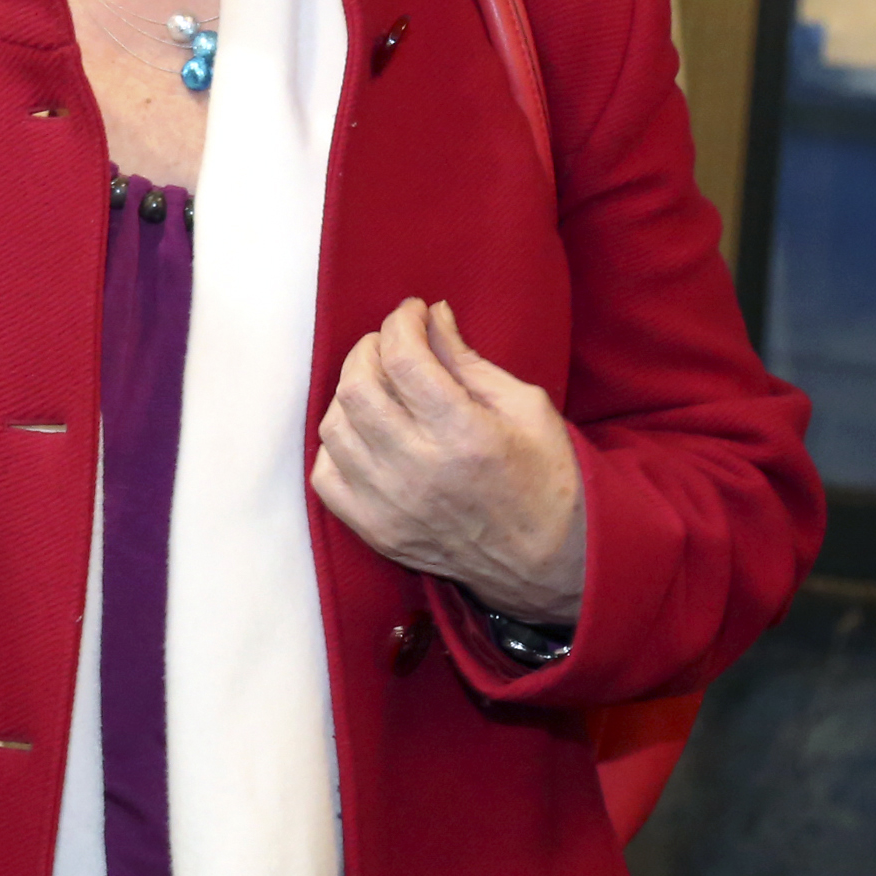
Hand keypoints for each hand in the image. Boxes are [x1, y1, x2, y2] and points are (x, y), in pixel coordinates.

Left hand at [313, 297, 586, 625]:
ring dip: (350, 393)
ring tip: (380, 386)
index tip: (412, 313)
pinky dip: (338, 445)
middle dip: (369, 349)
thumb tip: (432, 317)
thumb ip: (468, 360)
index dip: (401, 322)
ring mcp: (391, 506)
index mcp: (464, 434)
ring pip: (334, 427)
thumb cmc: (547, 479)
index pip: (403, 359)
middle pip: (357, 387)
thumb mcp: (526, 406)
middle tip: (392, 344)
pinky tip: (366, 434)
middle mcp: (419, 470)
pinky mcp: (377, 531)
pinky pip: (325, 476)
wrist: (549, 563)